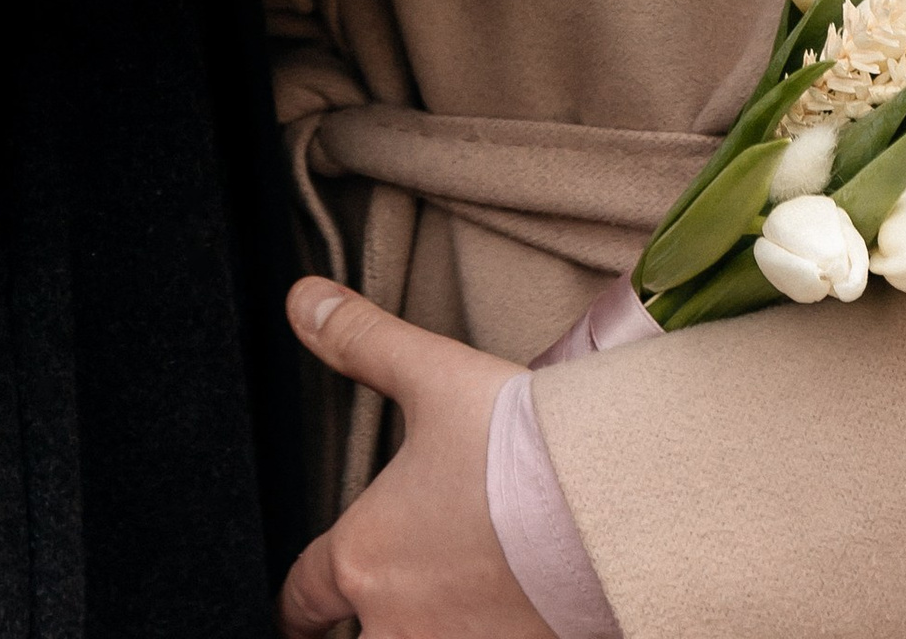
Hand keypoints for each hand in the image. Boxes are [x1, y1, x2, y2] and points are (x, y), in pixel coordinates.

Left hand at [277, 283, 552, 638]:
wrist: (612, 508)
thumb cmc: (520, 449)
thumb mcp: (430, 376)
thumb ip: (361, 341)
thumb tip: (302, 300)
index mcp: (366, 558)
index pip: (304, 597)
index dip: (295, 607)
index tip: (294, 615)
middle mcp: (402, 625)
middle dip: (359, 630)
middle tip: (366, 615)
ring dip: (415, 635)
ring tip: (439, 613)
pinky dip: (479, 636)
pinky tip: (500, 619)